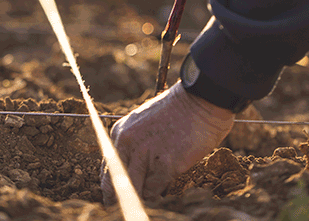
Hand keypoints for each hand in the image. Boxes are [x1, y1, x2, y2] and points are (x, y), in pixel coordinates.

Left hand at [100, 83, 234, 204]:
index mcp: (120, 132)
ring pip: (134, 189)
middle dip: (118, 197)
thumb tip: (133, 169)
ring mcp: (145, 154)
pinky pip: (154, 190)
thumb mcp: (145, 122)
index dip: (112, 185)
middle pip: (114, 182)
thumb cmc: (179, 111)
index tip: (116, 196)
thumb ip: (135, 143)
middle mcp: (128, 143)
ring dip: (141, 196)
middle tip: (124, 207)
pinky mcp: (165, 164)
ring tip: (144, 202)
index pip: (107, 167)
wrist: (201, 100)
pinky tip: (164, 189)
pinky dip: (158, 193)